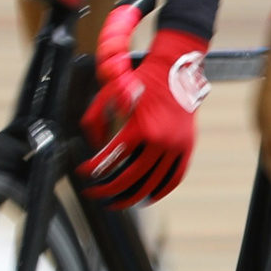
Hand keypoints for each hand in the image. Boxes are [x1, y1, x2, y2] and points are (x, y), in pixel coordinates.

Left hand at [80, 24, 205, 207]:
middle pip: (130, 178)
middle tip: (95, 193)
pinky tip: (148, 197)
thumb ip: (95, 119)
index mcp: (139, 128)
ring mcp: (175, 146)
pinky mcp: (186, 147)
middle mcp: (159, 140)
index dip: (92, 170)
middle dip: (108, 190)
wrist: (174, 68)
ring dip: (132, 197)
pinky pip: (174, 177)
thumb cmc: (141, 79)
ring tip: (118, 202)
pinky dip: (160, 191)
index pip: (110, 160)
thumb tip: (93, 145)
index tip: (83, 173)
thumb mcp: (110, 94)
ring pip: (152, 183)